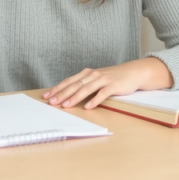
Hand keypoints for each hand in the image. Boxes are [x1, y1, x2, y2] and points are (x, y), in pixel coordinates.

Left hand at [42, 58, 172, 109]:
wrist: (131, 72)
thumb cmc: (111, 78)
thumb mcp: (95, 79)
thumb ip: (84, 85)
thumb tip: (68, 95)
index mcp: (85, 73)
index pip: (68, 81)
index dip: (57, 88)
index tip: (46, 96)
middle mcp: (92, 75)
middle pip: (74, 85)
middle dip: (61, 94)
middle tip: (51, 102)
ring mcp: (102, 79)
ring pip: (85, 89)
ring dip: (75, 97)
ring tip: (66, 105)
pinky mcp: (112, 85)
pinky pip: (102, 93)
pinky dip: (94, 100)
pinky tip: (88, 107)